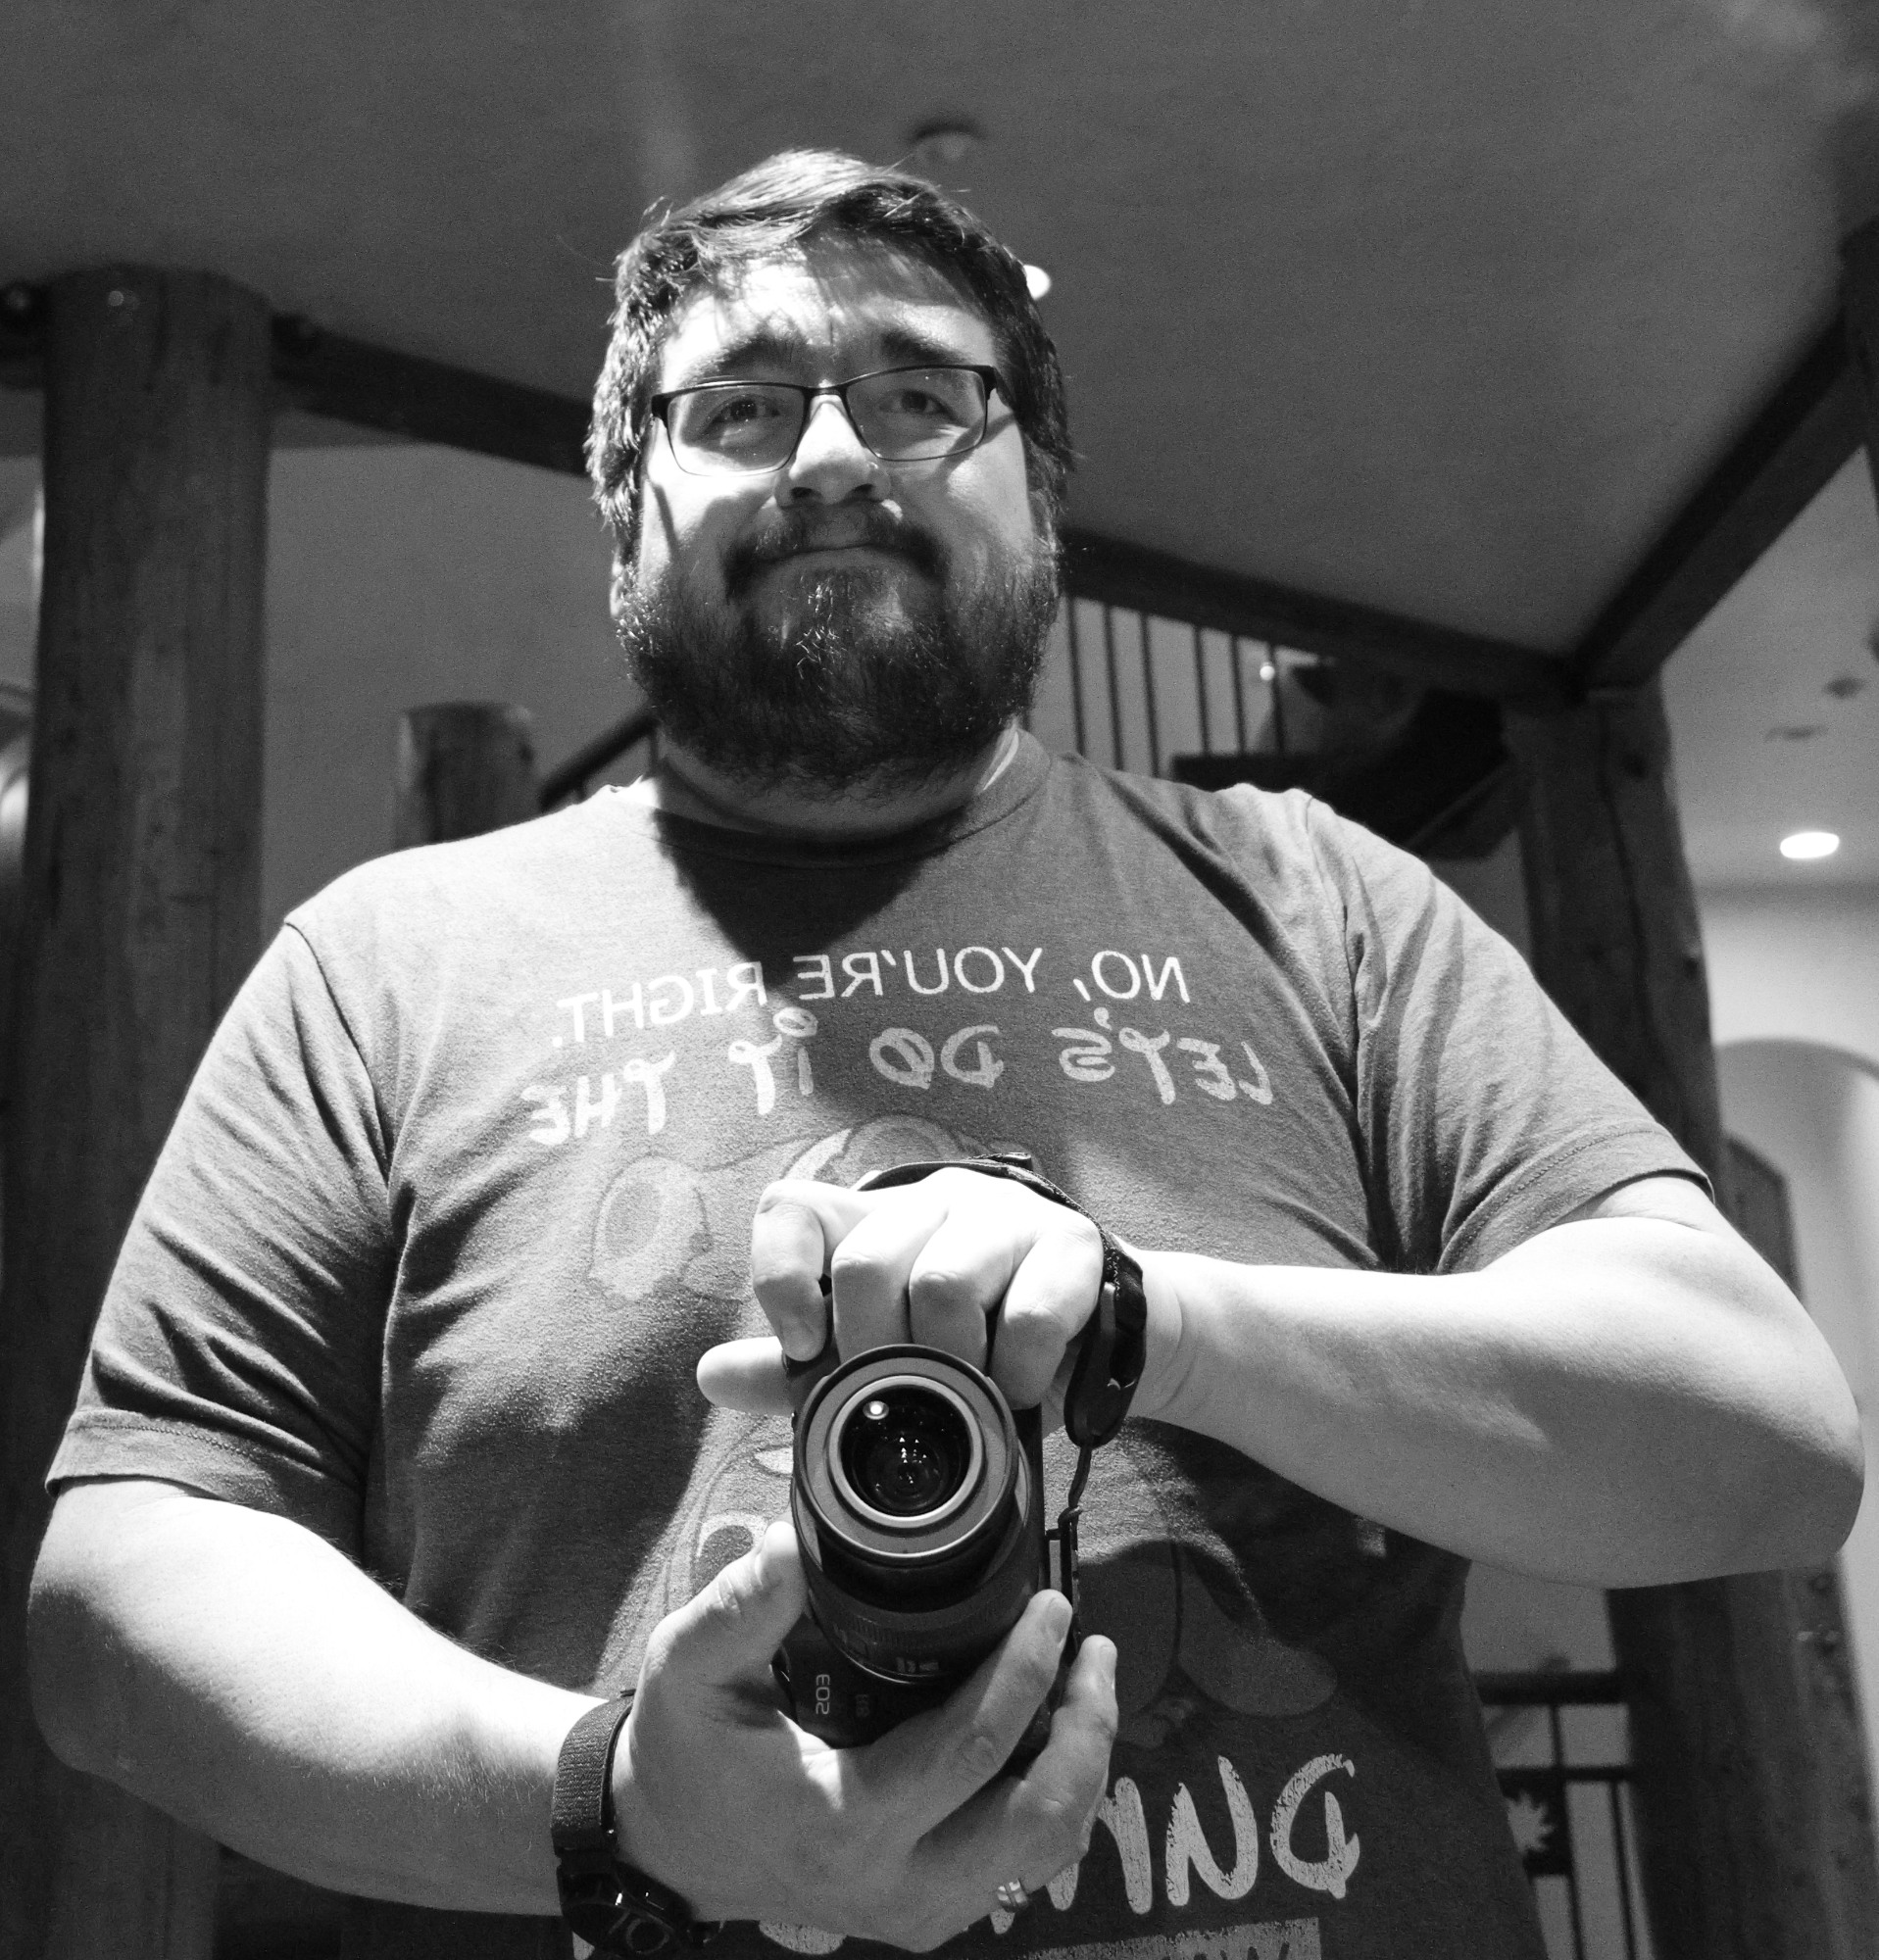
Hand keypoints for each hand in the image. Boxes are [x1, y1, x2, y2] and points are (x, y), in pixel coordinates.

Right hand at [612, 1521, 1118, 1947]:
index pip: (973, 1746)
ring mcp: (917, 1911)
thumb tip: (798, 1540)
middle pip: (1038, 1817)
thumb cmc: (684, 1750)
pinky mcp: (926, 1914)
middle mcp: (893, 1882)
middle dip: (1085, 1728)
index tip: (1051, 1605)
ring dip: (1083, 1766)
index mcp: (843, 1821)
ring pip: (1045, 1854)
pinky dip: (1056, 1802)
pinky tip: (1053, 1737)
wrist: (665, 1848)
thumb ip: (742, 1605)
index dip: (1026, 1669)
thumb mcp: (689, 1667)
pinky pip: (1022, 1870)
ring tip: (1087, 1683)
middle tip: (1092, 1649)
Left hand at [703, 1168, 1110, 1423]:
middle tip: (900, 1396)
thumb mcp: (887, 1358)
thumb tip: (711, 1373)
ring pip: (943, 1281)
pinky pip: (1027, 1315)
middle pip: (868, 1260)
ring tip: (966, 1396)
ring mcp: (1006, 1217)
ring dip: (948, 1364)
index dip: (781, 1274)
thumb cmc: (979, 1346)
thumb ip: (801, 1369)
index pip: (793, 1208)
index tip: (804, 1343)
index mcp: (876, 1221)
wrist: (1100, 1340)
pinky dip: (1012, 1374)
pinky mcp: (1072, 1243)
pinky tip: (1015, 1392)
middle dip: (873, 1349)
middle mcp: (935, 1202)